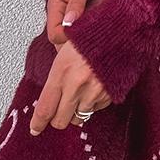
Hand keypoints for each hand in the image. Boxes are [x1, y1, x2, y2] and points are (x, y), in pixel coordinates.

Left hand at [30, 0, 113, 133]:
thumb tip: (50, 96)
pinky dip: (92, 104)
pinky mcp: (109, 95)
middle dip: (57, 118)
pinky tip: (94, 88)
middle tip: (57, 112)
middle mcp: (76, 85)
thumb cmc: (94, 34)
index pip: (45, 107)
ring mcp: (94, 92)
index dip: (38, 123)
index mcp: (61, 71)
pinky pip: (95, 110)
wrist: (124, 29)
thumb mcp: (67, 48)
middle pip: (60, 121)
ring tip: (78, 96)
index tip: (35, 129)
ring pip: (79, 117)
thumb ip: (58, 73)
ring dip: (76, 111)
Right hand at [45, 0, 113, 49]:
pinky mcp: (90, 24)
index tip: (81, 33)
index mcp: (56, 7)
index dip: (66, 38)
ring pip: (76, 43)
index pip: (54, 34)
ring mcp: (77, 22)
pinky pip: (89, 37)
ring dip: (87, 42)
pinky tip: (103, 33)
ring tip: (98, 34)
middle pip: (63, 43)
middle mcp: (65, 17)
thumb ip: (76, 2)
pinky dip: (96, 38)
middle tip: (92, 37)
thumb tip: (69, 22)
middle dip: (76, 44)